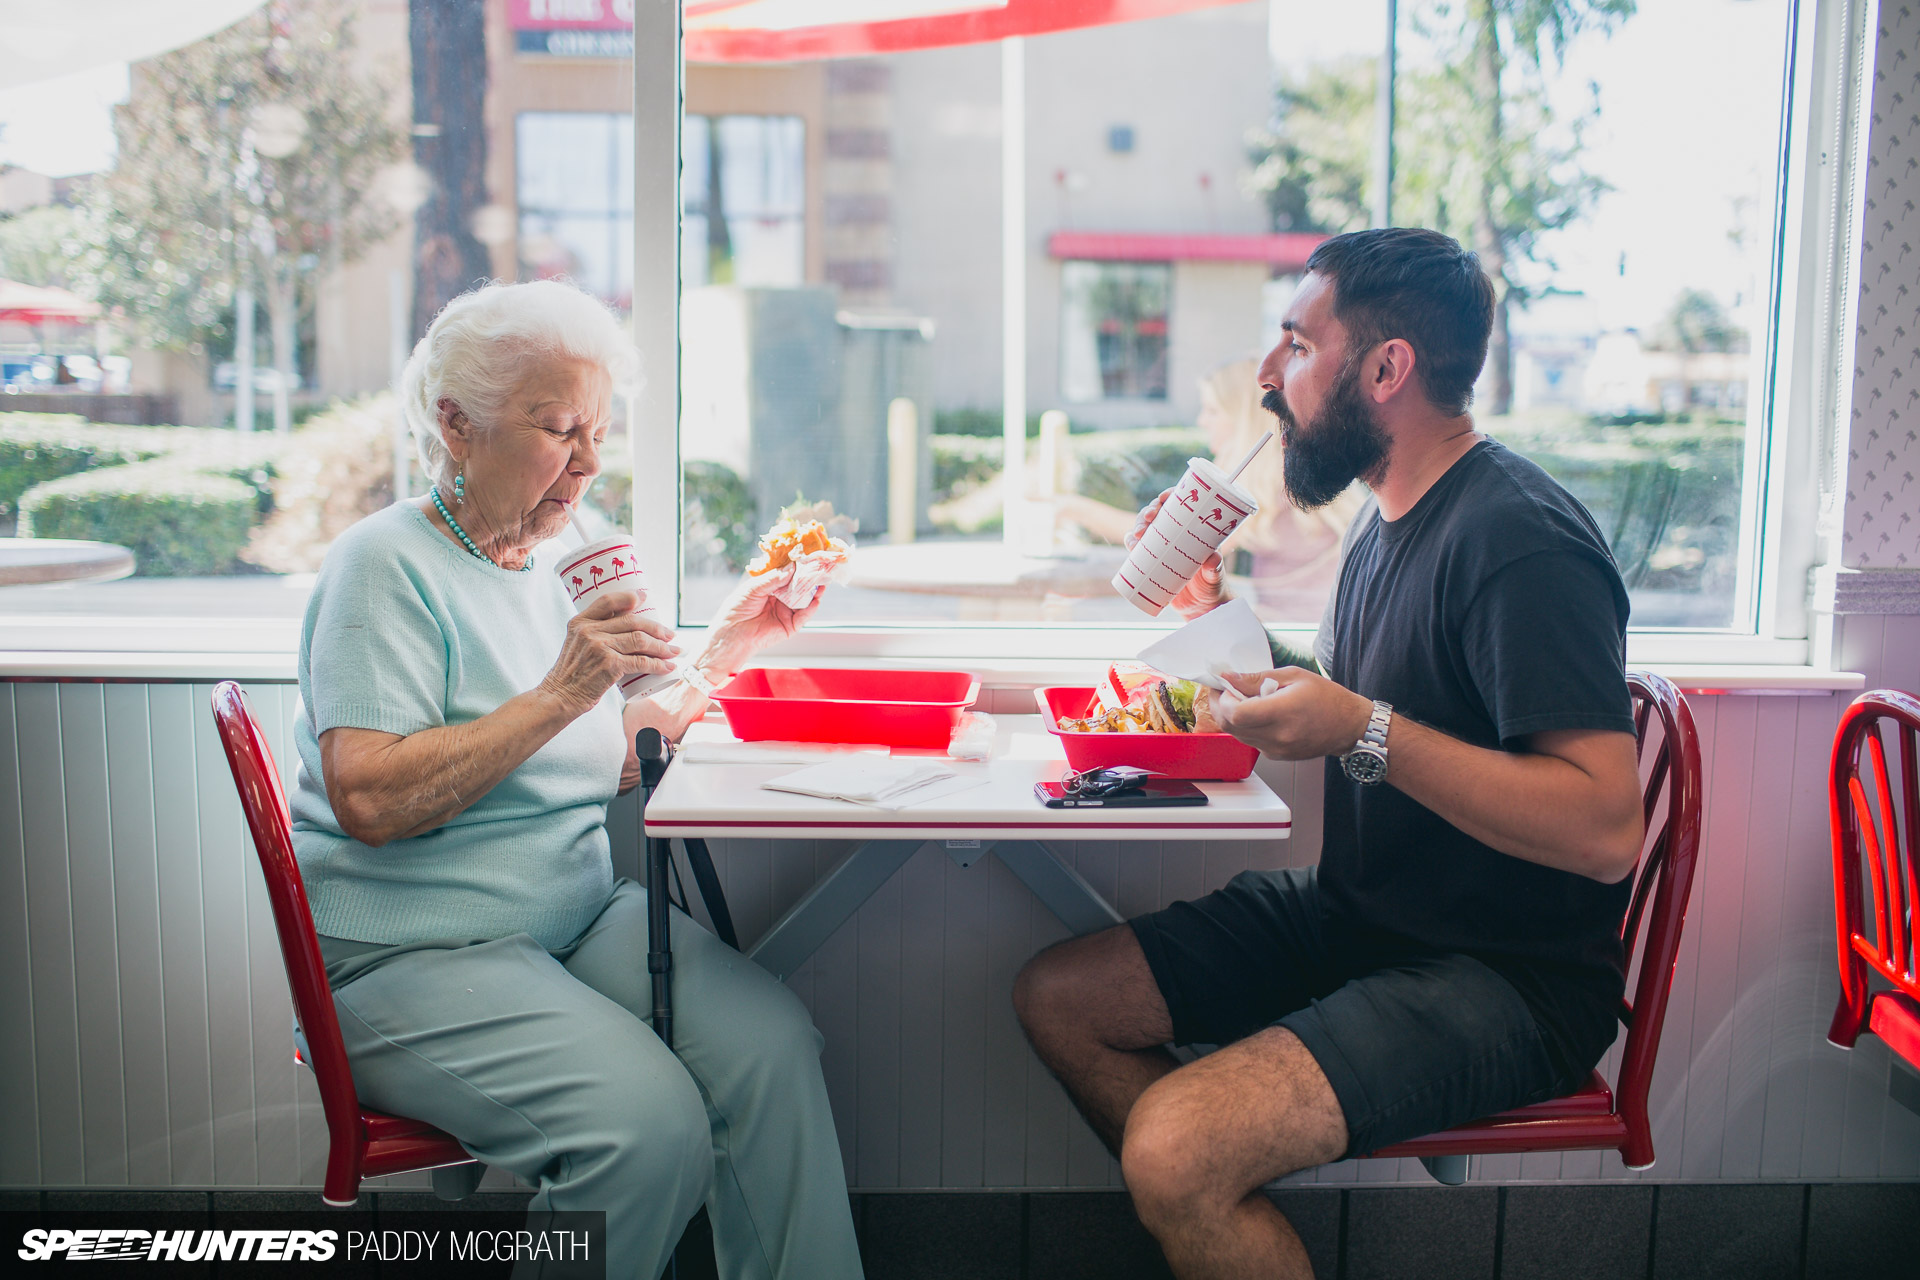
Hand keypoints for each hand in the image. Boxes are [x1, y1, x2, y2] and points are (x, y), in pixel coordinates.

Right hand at [540, 591, 678, 715]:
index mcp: (580, 622)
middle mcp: (589, 630)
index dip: (629, 596)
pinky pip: (641, 662)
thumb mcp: (576, 645)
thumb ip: (594, 634)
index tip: (645, 597)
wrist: (560, 696)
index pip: (607, 600)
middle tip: (670, 635)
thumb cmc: (571, 675)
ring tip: (674, 651)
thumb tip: (624, 631)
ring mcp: (599, 647)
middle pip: (632, 621)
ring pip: (640, 640)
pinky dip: (658, 665)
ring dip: (662, 647)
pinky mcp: (609, 665)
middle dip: (656, 628)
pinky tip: (667, 667)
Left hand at [696, 568, 824, 678]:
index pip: (787, 575)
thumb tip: (792, 568)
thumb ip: (774, 578)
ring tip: (821, 580)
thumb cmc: (736, 610)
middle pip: (799, 586)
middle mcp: (780, 599)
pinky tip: (816, 599)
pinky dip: (811, 607)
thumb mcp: (754, 588)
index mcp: (770, 588)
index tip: (807, 557)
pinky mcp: (790, 626)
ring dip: (814, 590)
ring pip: (804, 599)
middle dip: (809, 577)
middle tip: (819, 567)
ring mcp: (786, 612)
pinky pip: (804, 615)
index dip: (797, 567)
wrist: (732, 635)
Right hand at [1127, 487, 1227, 619]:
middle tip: (1148, 518)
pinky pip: (1137, 547)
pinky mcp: (1152, 561)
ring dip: (1137, 526)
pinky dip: (1131, 543)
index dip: (1170, 496)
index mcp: (1193, 530)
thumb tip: (1212, 558)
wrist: (1201, 607)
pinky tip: (1131, 544)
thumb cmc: (1212, 587)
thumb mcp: (1214, 577)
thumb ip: (1215, 569)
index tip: (1164, 498)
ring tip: (1138, 535)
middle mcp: (1176, 535)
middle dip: (1149, 511)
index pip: (1180, 506)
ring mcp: (1162, 547)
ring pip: (1145, 528)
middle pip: (1158, 514)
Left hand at [1214, 668, 1373, 761]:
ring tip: (1244, 699)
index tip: (1224, 685)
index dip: (1223, 698)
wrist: (1349, 726)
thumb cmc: (1327, 698)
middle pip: (1230, 726)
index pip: (1236, 713)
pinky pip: (1250, 741)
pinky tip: (1258, 713)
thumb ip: (1256, 678)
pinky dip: (1246, 726)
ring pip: (1237, 735)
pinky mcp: (1276, 755)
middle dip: (1220, 706)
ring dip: (1232, 717)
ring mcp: (1276, 749)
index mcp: (1282, 713)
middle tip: (1225, 690)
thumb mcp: (1292, 676)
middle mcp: (1277, 736)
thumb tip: (1228, 677)